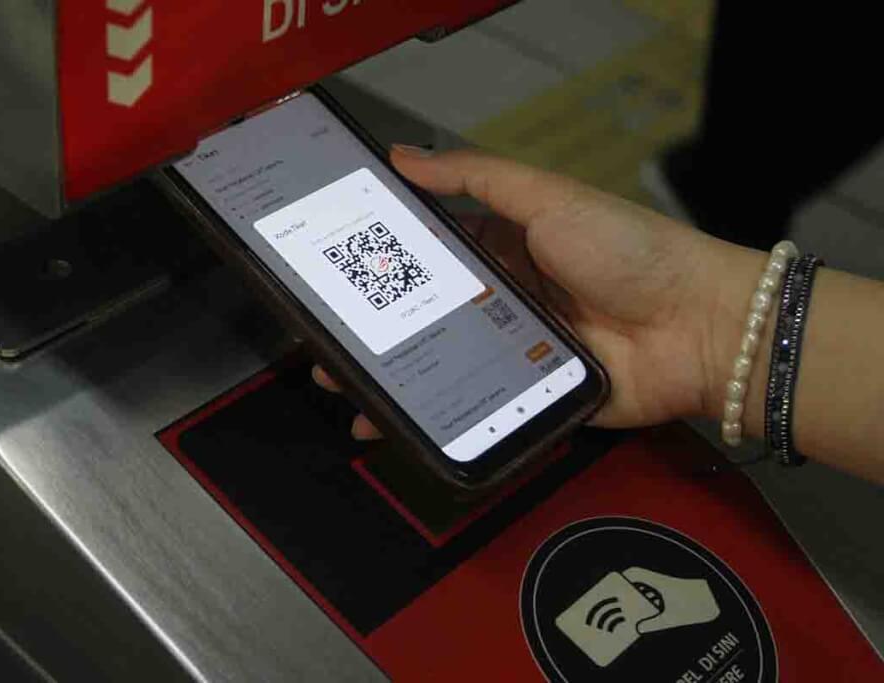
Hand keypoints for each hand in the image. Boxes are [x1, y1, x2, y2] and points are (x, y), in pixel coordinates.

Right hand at [315, 147, 750, 438]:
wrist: (698, 329)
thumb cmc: (625, 251)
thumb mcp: (548, 198)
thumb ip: (477, 178)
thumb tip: (403, 155)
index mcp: (502, 249)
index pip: (428, 255)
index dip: (381, 263)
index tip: (332, 273)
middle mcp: (501, 301)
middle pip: (425, 315)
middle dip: (373, 329)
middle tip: (321, 341)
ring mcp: (512, 353)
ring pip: (439, 365)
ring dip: (390, 377)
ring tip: (342, 386)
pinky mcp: (527, 400)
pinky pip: (472, 407)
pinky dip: (431, 418)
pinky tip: (389, 426)